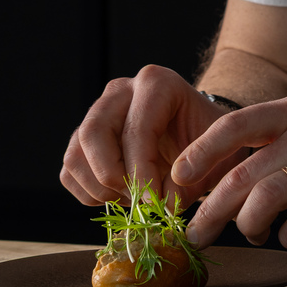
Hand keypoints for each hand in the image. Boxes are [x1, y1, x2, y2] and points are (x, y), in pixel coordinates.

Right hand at [60, 64, 240, 209]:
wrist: (203, 137)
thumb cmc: (213, 142)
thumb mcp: (217, 155)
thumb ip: (192, 178)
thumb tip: (159, 203)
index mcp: (157, 83)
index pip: (136, 129)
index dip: (142, 171)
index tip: (155, 202)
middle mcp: (121, 91)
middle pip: (93, 133)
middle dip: (112, 176)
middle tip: (138, 202)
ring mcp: (98, 113)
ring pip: (75, 154)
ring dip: (99, 189)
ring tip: (134, 200)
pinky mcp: (85, 139)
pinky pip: (70, 171)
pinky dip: (90, 194)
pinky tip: (121, 197)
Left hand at [172, 94, 286, 250]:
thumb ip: (282, 136)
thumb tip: (232, 171)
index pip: (234, 124)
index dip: (200, 151)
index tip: (179, 176)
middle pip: (242, 172)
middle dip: (211, 207)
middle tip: (197, 231)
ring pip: (265, 199)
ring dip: (247, 224)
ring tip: (248, 233)